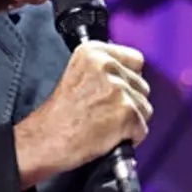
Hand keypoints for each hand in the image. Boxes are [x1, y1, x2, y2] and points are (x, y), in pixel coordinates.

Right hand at [14, 41, 151, 187]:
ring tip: (107, 125)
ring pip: (145, 107)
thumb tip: (131, 76)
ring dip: (131, 121)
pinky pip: (142, 128)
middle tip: (107, 113)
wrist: (46, 139)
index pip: (135, 60)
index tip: (118, 91)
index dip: (129, 79)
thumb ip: (104, 69)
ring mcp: (119, 89)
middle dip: (131, 102)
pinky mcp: (127, 112)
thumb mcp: (77, 74)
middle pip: (142, 85)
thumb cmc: (59, 115)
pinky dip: (131, 137)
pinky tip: (110, 137)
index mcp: (94, 52)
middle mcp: (108, 66)